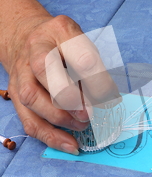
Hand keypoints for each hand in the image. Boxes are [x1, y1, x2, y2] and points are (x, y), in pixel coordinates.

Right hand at [4, 13, 119, 154]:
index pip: (82, 57)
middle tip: (91, 113)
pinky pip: (29, 120)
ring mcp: (22, 72)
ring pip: (32, 97)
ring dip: (61, 117)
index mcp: (61, 31)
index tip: (111, 99)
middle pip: (46, 70)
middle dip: (72, 98)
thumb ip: (96, 69)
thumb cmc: (64, 44)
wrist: (28, 38)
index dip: (99, 83)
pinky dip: (51, 137)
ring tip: (83, 125)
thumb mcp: (84, 44)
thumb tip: (108, 100)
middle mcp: (36, 48)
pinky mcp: (15, 94)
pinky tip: (70, 145)